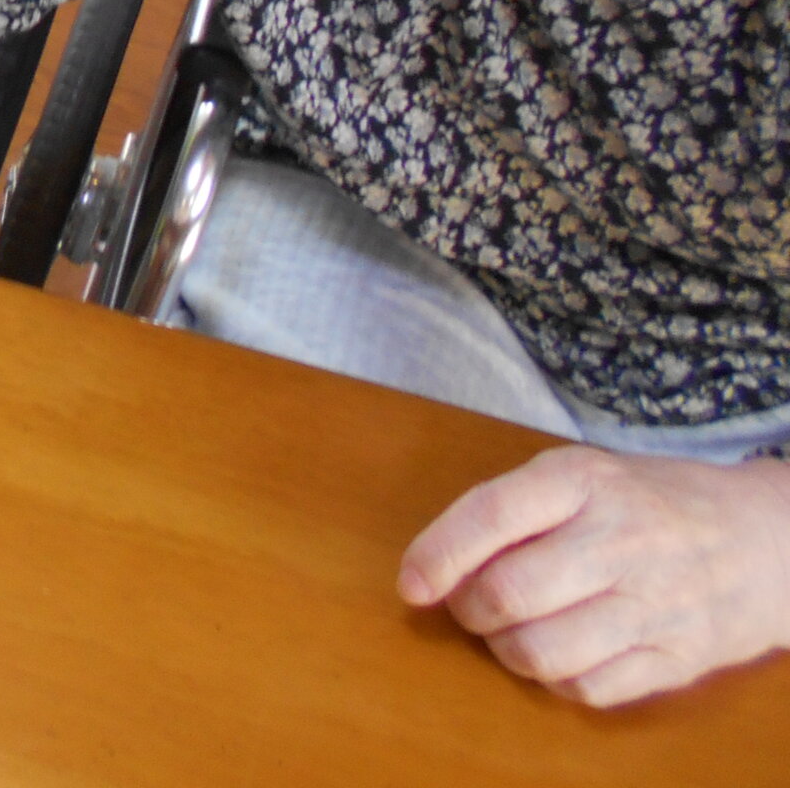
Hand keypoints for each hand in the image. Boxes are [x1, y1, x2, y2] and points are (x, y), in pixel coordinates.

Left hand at [399, 445, 789, 704]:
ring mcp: (654, 603)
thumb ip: (511, 511)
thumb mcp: (581, 475)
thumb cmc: (645, 504)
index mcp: (585, 481)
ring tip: (514, 630)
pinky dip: (555, 680)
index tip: (411, 585)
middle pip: (508, 594)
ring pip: (540, 651)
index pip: (490, 516)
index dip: (438, 555)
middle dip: (468, 609)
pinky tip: (561, 653)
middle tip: (471, 605)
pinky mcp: (678, 659)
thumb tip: (432, 567)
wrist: (763, 539)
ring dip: (506, 650)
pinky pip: (587, 689)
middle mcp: (621, 540)